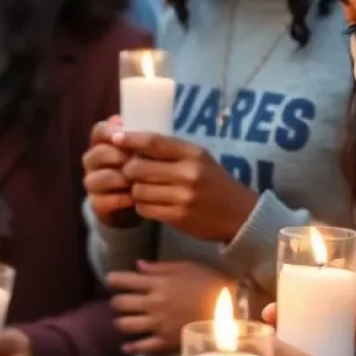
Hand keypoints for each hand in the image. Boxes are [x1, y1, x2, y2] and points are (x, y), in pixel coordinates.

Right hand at [83, 118, 139, 226]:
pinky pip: (101, 201)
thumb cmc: (144, 167)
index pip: (99, 131)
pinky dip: (119, 199)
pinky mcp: (96, 204)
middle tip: (136, 160)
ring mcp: (92, 183)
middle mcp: (92, 161)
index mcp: (103, 143)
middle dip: (116, 156)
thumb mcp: (146, 150)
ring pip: (94, 179)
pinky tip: (134, 198)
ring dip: (117, 179)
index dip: (110, 131)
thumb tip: (131, 121)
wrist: (142, 200)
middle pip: (96, 154)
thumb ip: (142, 136)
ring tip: (136, 181)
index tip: (124, 135)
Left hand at [107, 261, 228, 355]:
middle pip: (119, 304)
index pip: (122, 280)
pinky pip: (142, 347)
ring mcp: (158, 324)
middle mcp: (152, 304)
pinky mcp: (165, 342)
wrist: (231, 309)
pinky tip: (127, 346)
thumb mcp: (185, 267)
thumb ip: (158, 267)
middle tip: (121, 301)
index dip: (112, 280)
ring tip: (126, 320)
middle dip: (116, 301)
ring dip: (121, 322)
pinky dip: (131, 348)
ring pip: (124, 325)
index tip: (112, 281)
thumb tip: (136, 265)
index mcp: (157, 283)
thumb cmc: (209, 283)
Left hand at [112, 131, 257, 242]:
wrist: (241, 215)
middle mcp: (188, 173)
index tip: (115, 138)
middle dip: (128, 170)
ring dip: (135, 190)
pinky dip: (142, 206)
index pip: (153, 142)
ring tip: (143, 189)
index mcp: (193, 154)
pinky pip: (145, 209)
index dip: (130, 139)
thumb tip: (134, 142)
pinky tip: (150, 203)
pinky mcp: (178, 217)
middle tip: (130, 172)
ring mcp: (183, 197)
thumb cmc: (215, 182)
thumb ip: (171, 151)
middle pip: (138, 167)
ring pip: (138, 190)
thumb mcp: (199, 159)